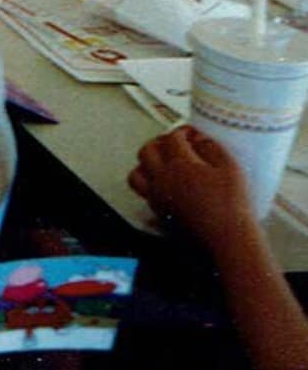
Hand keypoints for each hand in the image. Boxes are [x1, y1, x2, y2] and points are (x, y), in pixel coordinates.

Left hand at [128, 125, 259, 250]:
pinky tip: (163, 183)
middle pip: (146, 151)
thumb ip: (212, 148)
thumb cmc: (232, 204)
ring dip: (146, 163)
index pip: (172, 138)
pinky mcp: (158, 211)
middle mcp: (162, 179)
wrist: (227, 237)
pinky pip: (142, 191)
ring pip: (137, 172)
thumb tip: (199, 139)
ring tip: (162, 162)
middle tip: (174, 143)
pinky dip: (148, 182)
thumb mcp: (230, 168)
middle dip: (159, 142)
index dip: (182, 132)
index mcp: (180, 165)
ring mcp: (157, 196)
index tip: (192, 134)